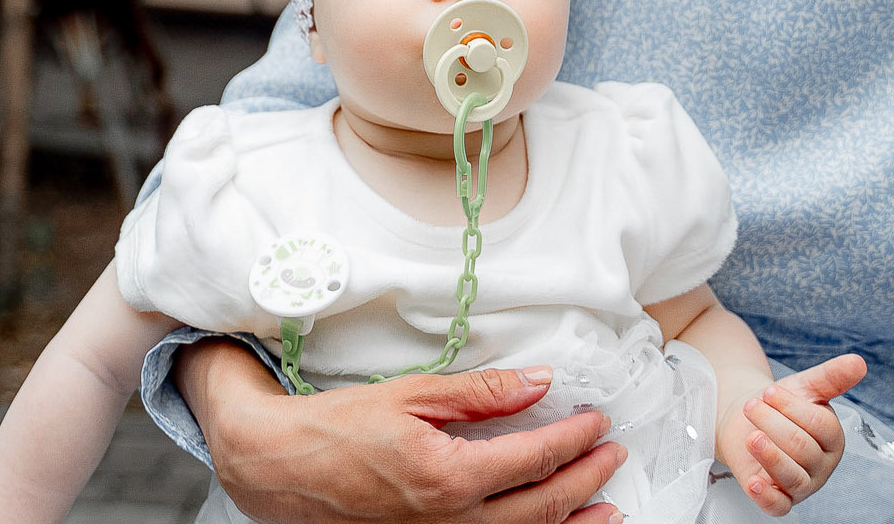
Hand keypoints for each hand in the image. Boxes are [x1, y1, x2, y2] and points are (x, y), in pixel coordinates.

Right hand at [181, 341, 629, 523]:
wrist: (280, 470)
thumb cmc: (336, 429)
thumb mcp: (410, 394)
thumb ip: (480, 393)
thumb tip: (538, 383)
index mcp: (449, 477)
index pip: (534, 458)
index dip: (574, 439)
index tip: (598, 422)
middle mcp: (451, 522)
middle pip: (541, 506)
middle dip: (585, 478)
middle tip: (613, 454)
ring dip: (573, 523)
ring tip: (607, 507)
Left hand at [717, 353, 867, 516]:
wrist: (747, 420)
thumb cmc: (779, 406)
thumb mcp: (804, 387)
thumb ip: (831, 377)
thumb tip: (859, 362)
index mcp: (833, 439)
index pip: (820, 425)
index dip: (792, 407)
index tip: (769, 392)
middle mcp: (821, 465)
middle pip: (802, 448)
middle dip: (773, 424)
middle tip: (752, 407)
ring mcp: (802, 485)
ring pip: (792, 476)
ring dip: (769, 455)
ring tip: (752, 437)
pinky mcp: (779, 499)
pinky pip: (778, 506)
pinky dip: (767, 496)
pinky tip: (755, 481)